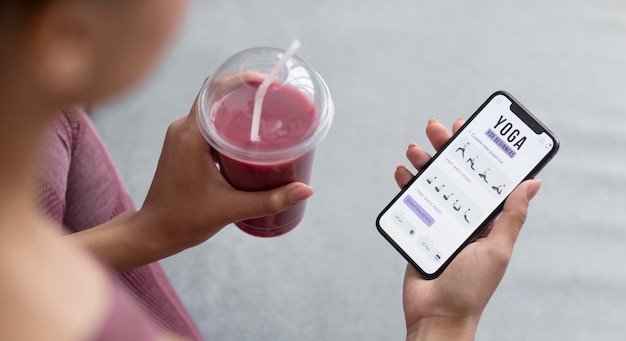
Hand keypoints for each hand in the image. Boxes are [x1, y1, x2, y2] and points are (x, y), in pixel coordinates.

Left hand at [136, 91, 312, 252]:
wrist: (153, 233)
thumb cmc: (185, 220)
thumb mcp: (232, 209)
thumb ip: (271, 200)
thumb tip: (306, 190)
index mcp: (191, 136)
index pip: (214, 90)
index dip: (241, 80)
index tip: (267, 82)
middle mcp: (182, 129)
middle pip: (216, 96)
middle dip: (246, 94)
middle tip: (276, 100)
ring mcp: (180, 137)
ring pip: (212, 111)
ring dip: (238, 110)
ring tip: (268, 116)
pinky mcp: (182, 148)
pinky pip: (207, 126)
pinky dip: (228, 125)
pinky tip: (249, 138)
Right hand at [395, 118, 541, 340]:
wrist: (436, 315)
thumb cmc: (470, 289)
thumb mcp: (497, 249)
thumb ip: (511, 216)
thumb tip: (532, 183)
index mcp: (487, 221)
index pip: (484, 178)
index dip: (477, 152)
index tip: (470, 129)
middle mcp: (464, 217)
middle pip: (455, 174)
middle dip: (446, 149)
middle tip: (437, 128)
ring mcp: (440, 222)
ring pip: (431, 183)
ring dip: (424, 163)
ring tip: (416, 148)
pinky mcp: (420, 229)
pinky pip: (412, 202)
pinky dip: (406, 185)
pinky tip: (402, 174)